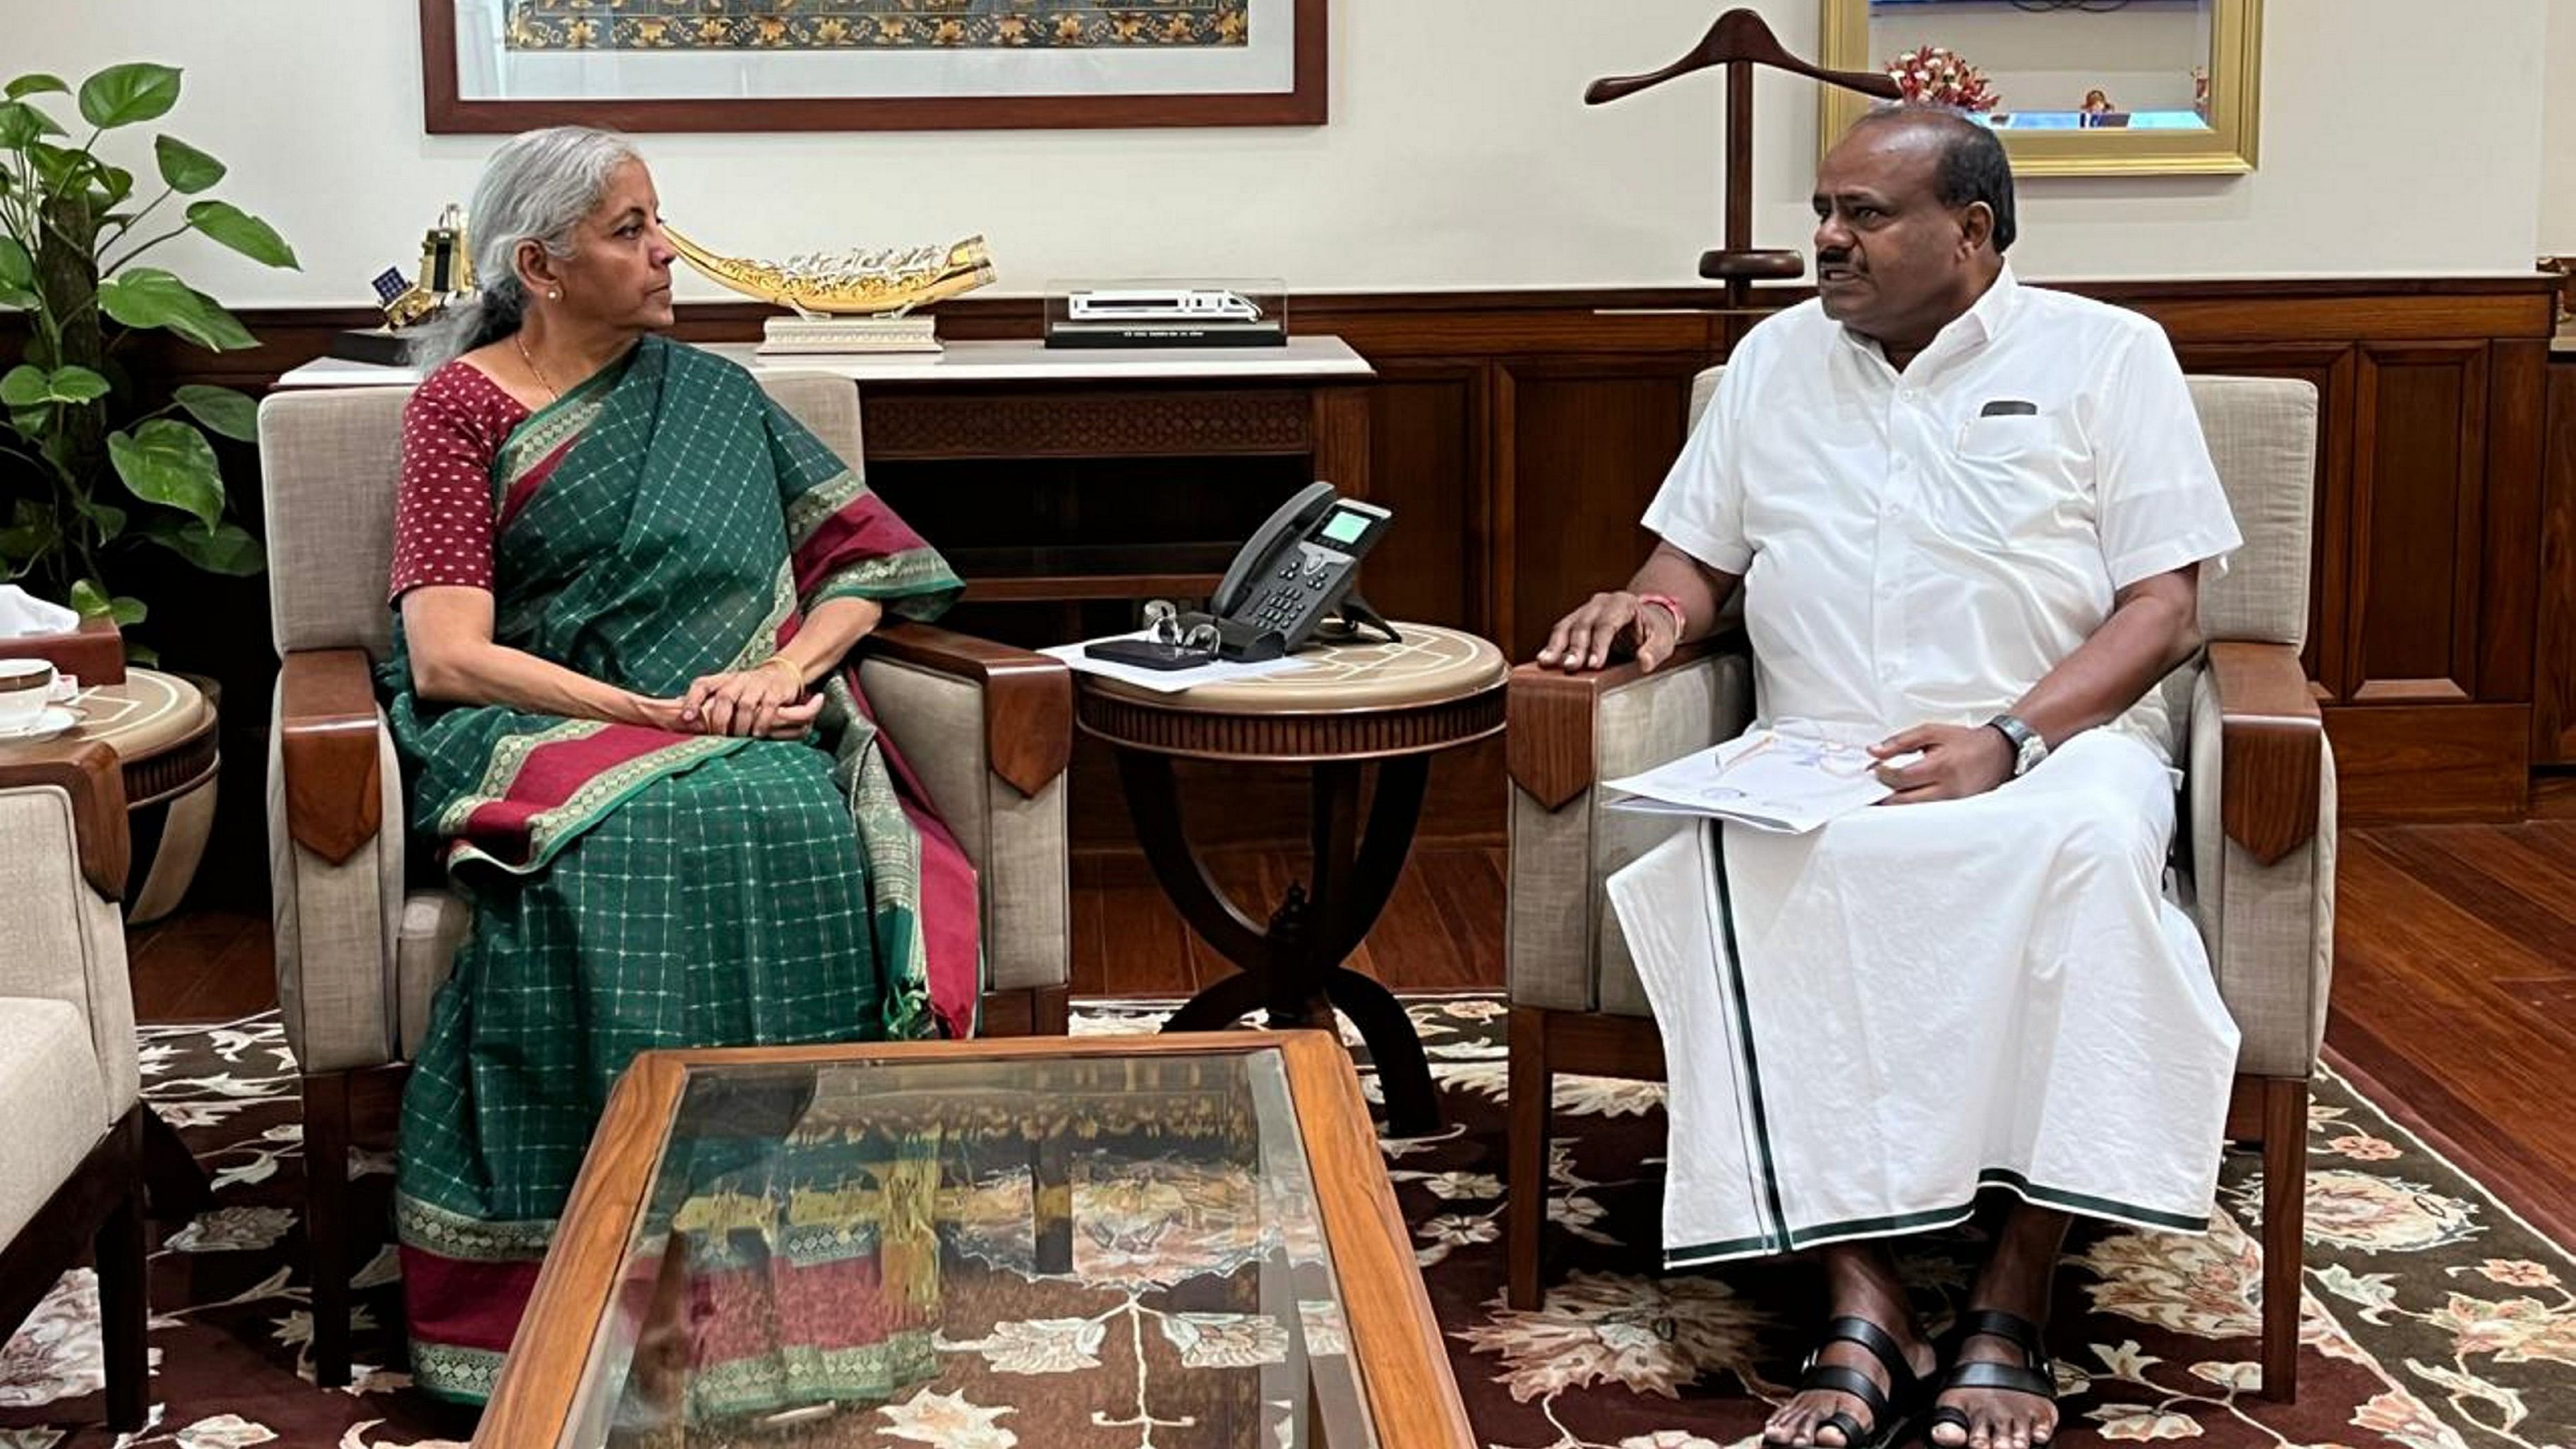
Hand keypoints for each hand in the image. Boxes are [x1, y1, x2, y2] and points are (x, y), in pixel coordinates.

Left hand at [681, 662, 816, 738]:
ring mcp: (758, 684)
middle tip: (719, 738)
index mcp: (722, 679)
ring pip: (745, 704)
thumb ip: (707, 701)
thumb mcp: (727, 689)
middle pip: (724, 697)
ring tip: (740, 738)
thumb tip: (679, 713)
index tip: (686, 718)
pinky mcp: (776, 691)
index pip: (702, 685)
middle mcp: (738, 679)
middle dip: (719, 720)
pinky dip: (762, 723)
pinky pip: (768, 707)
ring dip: (741, 725)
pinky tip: (758, 734)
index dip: (692, 700)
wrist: (782, 673)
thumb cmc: (748, 688)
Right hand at [1535, 592, 1680, 673]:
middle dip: (1575, 647)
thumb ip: (1654, 652)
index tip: (1593, 665)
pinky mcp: (1575, 621)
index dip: (1599, 645)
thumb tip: (1644, 662)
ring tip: (1546, 662)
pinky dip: (1552, 645)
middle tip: (1570, 667)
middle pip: (1583, 624)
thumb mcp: (1662, 642)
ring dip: (1556, 645)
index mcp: (1623, 603)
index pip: (1608, 623)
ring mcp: (1585, 610)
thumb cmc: (1654, 632)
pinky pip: (1561, 631)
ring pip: (1567, 625)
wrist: (1646, 621)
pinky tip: (1544, 659)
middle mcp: (1601, 603)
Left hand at [1869, 723, 2014, 804]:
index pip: (1901, 778)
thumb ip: (1901, 741)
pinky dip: (1911, 807)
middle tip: (1871, 788)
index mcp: (1940, 766)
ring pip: (1913, 811)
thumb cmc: (1965, 741)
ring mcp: (1951, 803)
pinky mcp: (1954, 810)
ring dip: (1894, 804)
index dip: (1882, 775)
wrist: (1998, 753)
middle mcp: (1947, 789)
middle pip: (1904, 801)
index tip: (1873, 769)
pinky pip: (1926, 813)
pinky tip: (1903, 799)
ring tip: (1884, 794)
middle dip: (1882, 796)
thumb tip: (1873, 751)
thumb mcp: (1932, 732)